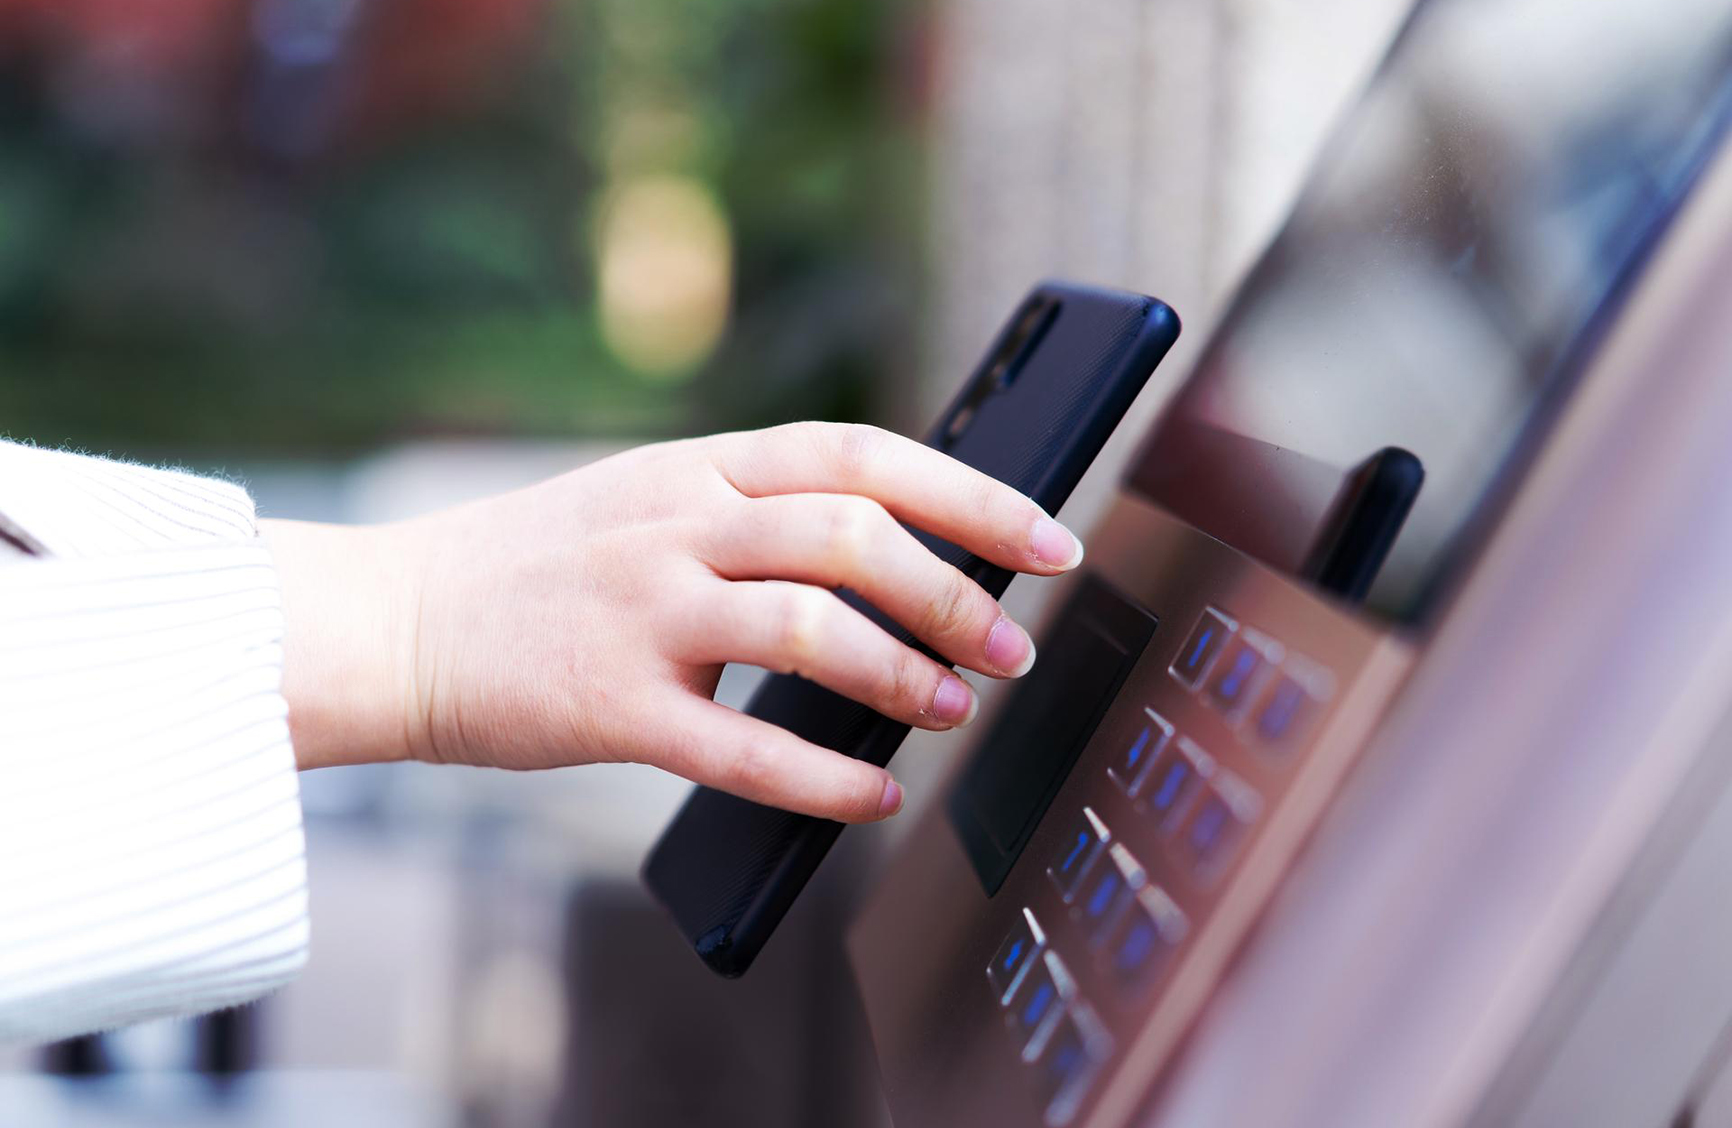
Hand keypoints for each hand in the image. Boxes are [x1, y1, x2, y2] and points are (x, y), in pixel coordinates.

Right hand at [262, 422, 1083, 821]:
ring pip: (807, 630)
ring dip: (903, 673)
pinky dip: (823, 777)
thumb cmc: (539, 569)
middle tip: (1011, 645)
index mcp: (697, 467)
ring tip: (954, 707)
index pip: (861, 455)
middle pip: (850, 535)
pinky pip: (739, 748)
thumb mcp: (648, 499)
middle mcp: (677, 524)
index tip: (1048, 539)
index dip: (970, 493)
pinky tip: (873, 794)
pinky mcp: (607, 705)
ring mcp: (641, 611)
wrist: (393, 622)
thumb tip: (900, 559)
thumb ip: (756, 513)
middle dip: (954, 591)